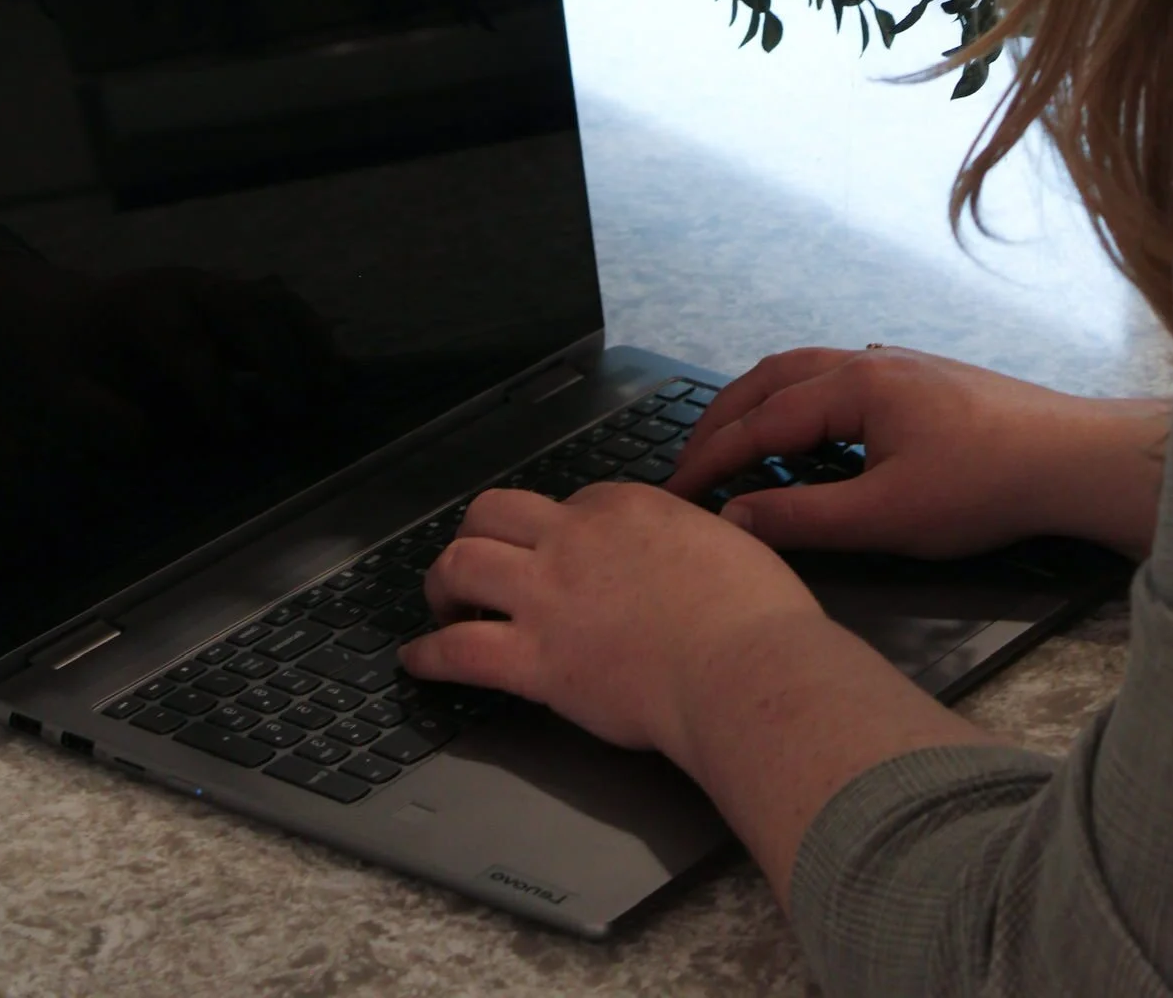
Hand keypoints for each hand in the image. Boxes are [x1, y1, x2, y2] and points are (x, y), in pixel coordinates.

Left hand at [400, 481, 833, 761]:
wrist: (743, 667)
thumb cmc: (753, 612)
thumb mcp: (730, 539)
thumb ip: (699, 535)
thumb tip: (712, 539)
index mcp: (622, 506)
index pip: (565, 505)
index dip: (555, 532)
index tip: (558, 557)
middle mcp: (573, 539)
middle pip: (492, 513)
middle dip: (475, 535)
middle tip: (476, 566)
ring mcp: (548, 597)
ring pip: (460, 565)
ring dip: (442, 583)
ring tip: (442, 605)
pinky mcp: (536, 660)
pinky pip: (459, 649)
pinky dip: (429, 654)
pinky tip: (419, 660)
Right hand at [670, 345, 1172, 562]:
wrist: (1072, 459)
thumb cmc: (986, 487)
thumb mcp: (887, 517)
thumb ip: (805, 517)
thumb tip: (736, 516)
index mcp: (854, 386)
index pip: (761, 421)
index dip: (711, 458)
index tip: (674, 491)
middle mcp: (868, 362)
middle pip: (771, 377)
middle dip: (722, 418)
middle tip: (686, 463)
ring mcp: (896, 365)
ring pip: (804, 372)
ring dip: (759, 405)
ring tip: (731, 445)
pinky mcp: (920, 380)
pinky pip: (835, 379)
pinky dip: (796, 403)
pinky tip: (804, 437)